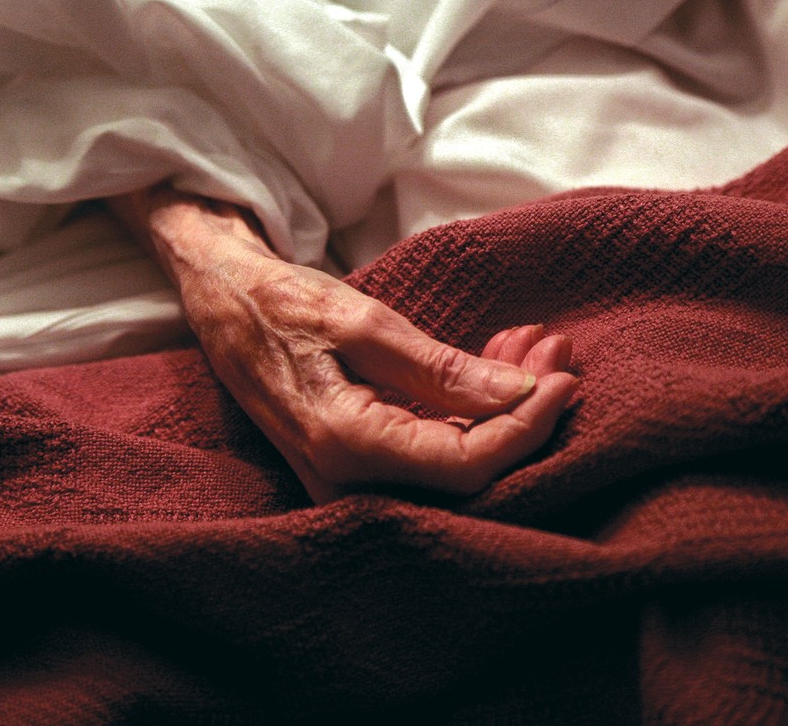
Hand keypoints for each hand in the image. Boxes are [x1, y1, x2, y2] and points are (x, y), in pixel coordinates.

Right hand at [111, 188, 578, 501]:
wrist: (223, 304)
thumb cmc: (281, 305)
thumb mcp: (362, 321)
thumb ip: (439, 368)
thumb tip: (516, 393)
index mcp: (345, 445)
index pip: (466, 464)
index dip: (526, 426)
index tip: (564, 376)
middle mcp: (346, 483)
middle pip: (469, 475)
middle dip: (523, 412)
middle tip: (555, 347)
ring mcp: (349, 483)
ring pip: (455, 468)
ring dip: (503, 408)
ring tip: (531, 343)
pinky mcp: (357, 468)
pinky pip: (433, 456)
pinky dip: (472, 412)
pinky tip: (496, 362)